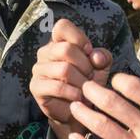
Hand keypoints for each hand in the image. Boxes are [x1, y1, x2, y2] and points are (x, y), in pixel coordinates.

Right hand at [29, 18, 112, 138]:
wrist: (79, 112)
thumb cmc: (89, 85)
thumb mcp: (101, 67)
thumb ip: (103, 57)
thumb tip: (95, 57)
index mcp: (59, 42)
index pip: (62, 27)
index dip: (79, 38)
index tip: (89, 54)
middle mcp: (45, 52)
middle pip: (65, 49)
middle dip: (85, 65)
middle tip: (91, 77)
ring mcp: (38, 69)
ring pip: (63, 69)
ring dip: (81, 82)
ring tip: (86, 91)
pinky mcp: (36, 87)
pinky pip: (57, 87)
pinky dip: (73, 94)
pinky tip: (78, 99)